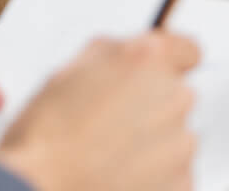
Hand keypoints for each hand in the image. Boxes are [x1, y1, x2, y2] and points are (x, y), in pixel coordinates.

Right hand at [0, 33, 199, 190]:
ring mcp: (181, 143)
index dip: (168, 65)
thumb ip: (112, 55)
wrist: (41, 188)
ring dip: (151, 146)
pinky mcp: (182, 182)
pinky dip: (154, 179)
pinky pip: (175, 176)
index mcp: (148, 60)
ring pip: (175, 139)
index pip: (187, 50)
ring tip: (108, 158)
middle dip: (151, 108)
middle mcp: (174, 97)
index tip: (155, 78)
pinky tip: (118, 178)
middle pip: (177, 97)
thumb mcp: (68, 71)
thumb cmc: (46, 138)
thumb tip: (125, 58)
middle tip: (111, 125)